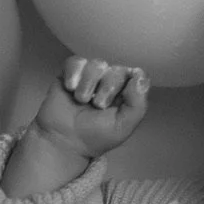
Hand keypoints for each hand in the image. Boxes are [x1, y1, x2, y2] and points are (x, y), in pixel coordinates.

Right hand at [29, 56, 150, 161]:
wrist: (65, 141)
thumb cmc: (95, 136)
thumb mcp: (123, 126)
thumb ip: (137, 104)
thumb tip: (139, 75)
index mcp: (126, 94)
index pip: (137, 76)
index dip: (129, 84)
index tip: (121, 99)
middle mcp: (110, 82)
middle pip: (117, 70)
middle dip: (108, 88)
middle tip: (97, 106)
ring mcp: (90, 77)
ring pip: (97, 64)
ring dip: (88, 83)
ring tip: (81, 100)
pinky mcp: (70, 74)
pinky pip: (76, 61)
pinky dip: (73, 73)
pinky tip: (70, 88)